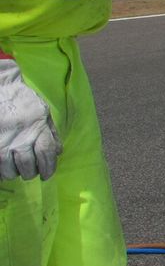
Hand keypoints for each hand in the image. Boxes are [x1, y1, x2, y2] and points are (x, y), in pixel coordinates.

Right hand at [0, 58, 61, 181]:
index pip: (46, 154)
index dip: (48, 167)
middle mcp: (21, 137)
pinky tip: (3, 168)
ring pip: (10, 169)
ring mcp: (4, 142)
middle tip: (30, 173)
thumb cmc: (23, 101)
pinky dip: (0, 170)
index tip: (47, 175)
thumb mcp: (44, 113)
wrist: (1, 90)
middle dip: (30, 173)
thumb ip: (51, 133)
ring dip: (14, 173)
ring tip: (16, 170)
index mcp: (38, 129)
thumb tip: (58, 152)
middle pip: (28, 165)